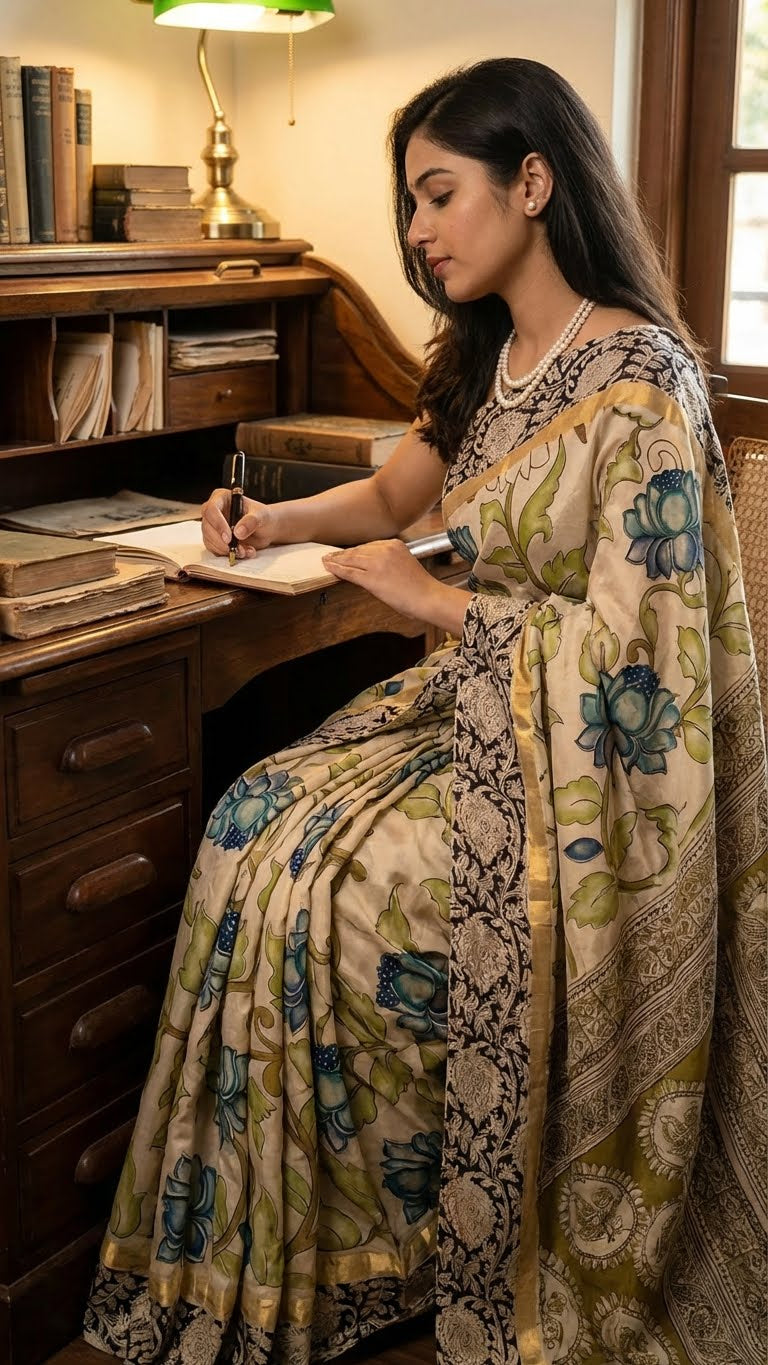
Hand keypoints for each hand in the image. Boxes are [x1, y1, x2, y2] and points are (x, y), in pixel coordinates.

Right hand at [201, 488, 277, 557]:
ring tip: (244, 551)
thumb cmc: (263, 516)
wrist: (266, 529)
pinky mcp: (216, 540)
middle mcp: (215, 512)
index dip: (218, 524)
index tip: (228, 537)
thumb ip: (251, 521)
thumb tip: (238, 532)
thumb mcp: (262, 515)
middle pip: (206, 527)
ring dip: (225, 550)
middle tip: (234, 549)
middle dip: (220, 541)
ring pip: (209, 540)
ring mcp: (214, 527)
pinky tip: (243, 552)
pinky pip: (215, 550)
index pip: (211, 509)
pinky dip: (228, 554)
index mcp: (222, 498)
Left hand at [323, 538, 470, 633]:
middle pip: (358, 550)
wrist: (428, 597)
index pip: (369, 546)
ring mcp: (377, 563)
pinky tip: (329, 568)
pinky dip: (337, 570)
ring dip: (336, 561)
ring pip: (351, 559)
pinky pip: (349, 572)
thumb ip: (388, 561)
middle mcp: (385, 549)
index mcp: (395, 544)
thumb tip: (370, 566)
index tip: (345, 552)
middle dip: (343, 554)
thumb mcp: (404, 564)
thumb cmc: (420, 586)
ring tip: (327, 561)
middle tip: (331, 556)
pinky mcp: (371, 578)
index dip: (355, 550)